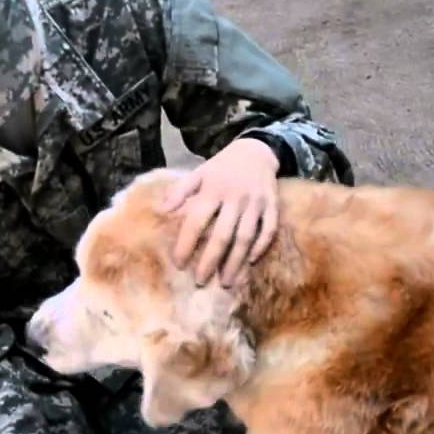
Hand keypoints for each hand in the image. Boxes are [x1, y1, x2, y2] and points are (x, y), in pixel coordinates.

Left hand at [161, 138, 280, 287]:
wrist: (257, 150)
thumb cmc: (222, 167)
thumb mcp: (199, 173)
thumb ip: (180, 191)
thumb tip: (161, 210)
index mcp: (213, 189)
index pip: (196, 221)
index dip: (186, 243)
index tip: (179, 264)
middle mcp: (235, 197)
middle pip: (222, 235)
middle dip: (210, 261)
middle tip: (201, 281)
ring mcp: (256, 203)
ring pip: (245, 237)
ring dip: (235, 262)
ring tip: (226, 282)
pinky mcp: (272, 206)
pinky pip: (268, 230)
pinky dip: (261, 247)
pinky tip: (251, 261)